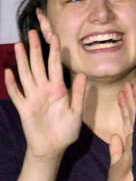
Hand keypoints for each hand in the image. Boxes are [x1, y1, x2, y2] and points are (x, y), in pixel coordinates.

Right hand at [3, 28, 85, 158]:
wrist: (53, 148)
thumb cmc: (67, 131)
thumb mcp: (76, 111)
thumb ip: (78, 93)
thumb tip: (82, 74)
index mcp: (59, 89)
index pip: (55, 66)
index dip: (54, 51)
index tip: (54, 35)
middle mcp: (44, 90)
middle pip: (38, 65)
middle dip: (35, 48)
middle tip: (32, 32)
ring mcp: (33, 97)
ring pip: (26, 74)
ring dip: (21, 60)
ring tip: (18, 45)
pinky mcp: (24, 108)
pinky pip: (17, 93)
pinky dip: (12, 83)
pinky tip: (8, 71)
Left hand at [107, 81, 135, 180]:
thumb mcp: (115, 170)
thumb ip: (116, 153)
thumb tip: (114, 137)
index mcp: (132, 145)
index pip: (128, 122)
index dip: (124, 108)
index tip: (122, 94)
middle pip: (133, 115)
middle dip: (131, 100)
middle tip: (130, 84)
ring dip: (134, 99)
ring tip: (132, 84)